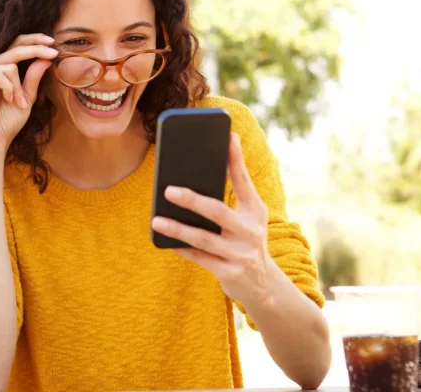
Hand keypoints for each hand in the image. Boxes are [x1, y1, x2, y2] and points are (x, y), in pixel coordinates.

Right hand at [0, 34, 57, 152]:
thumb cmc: (9, 121)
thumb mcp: (27, 96)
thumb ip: (34, 77)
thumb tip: (46, 57)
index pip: (16, 46)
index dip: (34, 41)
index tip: (53, 43)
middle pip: (14, 48)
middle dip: (36, 50)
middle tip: (53, 53)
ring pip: (10, 66)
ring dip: (19, 87)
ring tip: (17, 102)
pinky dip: (9, 88)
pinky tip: (8, 99)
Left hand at [151, 133, 272, 305]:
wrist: (263, 284)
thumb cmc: (246, 239)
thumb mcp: (248, 216)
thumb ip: (231, 195)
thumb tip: (200, 170)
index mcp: (255, 210)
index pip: (243, 181)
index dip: (236, 159)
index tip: (228, 136)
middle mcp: (250, 231)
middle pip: (218, 212)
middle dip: (192, 200)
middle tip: (168, 190)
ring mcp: (240, 253)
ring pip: (204, 238)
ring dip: (178, 229)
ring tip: (156, 221)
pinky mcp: (229, 273)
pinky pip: (200, 258)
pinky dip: (182, 249)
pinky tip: (164, 241)